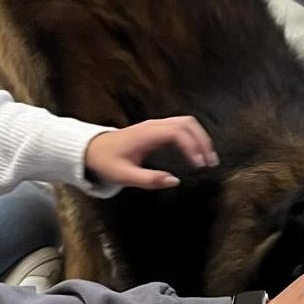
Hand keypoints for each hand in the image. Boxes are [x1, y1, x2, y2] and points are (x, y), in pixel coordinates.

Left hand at [84, 118, 218, 189]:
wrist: (93, 150)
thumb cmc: (107, 162)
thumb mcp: (124, 176)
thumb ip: (149, 180)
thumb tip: (175, 181)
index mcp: (146, 134)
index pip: (177, 132)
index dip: (192, 146)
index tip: (200, 164)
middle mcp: (153, 126)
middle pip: (187, 123)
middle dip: (202, 140)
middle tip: (210, 161)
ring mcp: (156, 125)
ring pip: (186, 122)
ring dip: (200, 137)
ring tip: (208, 157)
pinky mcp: (157, 129)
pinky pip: (181, 127)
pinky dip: (193, 137)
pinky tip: (197, 153)